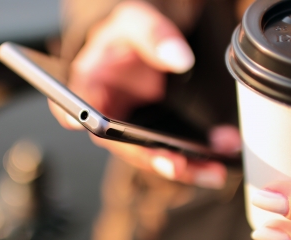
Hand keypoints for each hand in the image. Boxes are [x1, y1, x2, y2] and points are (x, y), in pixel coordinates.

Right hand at [50, 1, 239, 188]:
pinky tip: (216, 157)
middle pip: (117, 142)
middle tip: (176, 163)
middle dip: (148, 156)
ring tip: (210, 168)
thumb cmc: (128, 35)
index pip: (74, 102)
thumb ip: (155, 35)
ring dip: (179, 166)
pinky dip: (192, 158)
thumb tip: (179, 59)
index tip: (86, 124)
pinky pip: (165, 150)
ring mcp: (126, 125)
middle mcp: (104, 109)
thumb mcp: (138, 21)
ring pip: (146, 154)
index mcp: (90, 80)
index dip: (76, 116)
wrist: (144, 44)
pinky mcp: (146, 133)